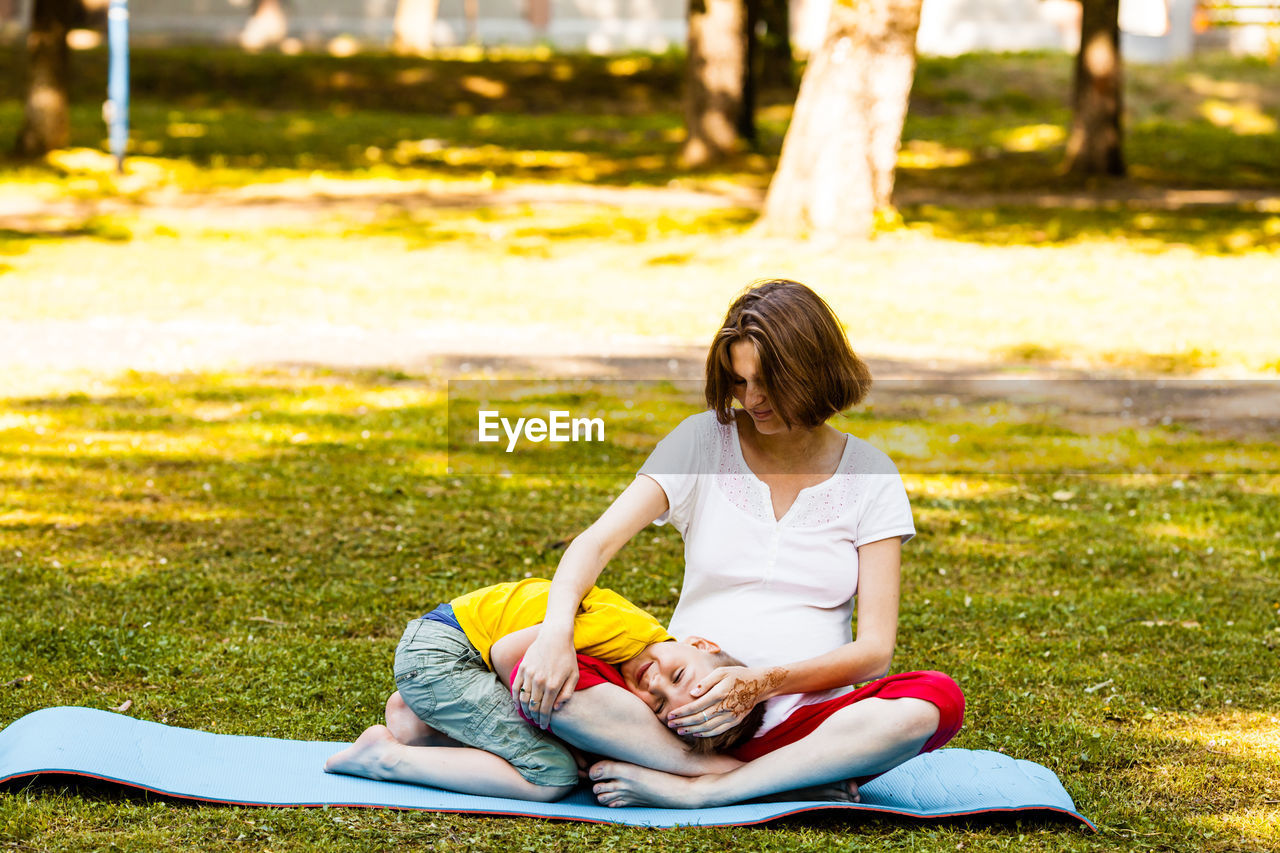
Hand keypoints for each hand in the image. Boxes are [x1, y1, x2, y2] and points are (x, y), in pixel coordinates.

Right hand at [510, 631, 578, 728]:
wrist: (555, 636)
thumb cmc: (567, 656)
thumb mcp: (574, 675)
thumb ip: (567, 693)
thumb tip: (556, 708)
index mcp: (553, 685)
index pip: (546, 709)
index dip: (544, 720)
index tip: (544, 726)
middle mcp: (540, 681)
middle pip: (533, 706)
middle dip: (534, 718)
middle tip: (536, 723)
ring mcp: (529, 674)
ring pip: (523, 699)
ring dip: (524, 710)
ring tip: (528, 716)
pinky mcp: (522, 668)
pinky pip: (515, 687)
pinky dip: (515, 698)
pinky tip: (517, 704)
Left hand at [665, 665, 784, 737]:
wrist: (758, 685)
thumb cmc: (737, 675)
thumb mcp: (721, 671)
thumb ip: (706, 682)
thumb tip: (692, 693)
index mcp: (719, 694)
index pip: (696, 706)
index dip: (682, 712)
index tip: (671, 714)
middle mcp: (724, 707)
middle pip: (699, 719)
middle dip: (683, 722)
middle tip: (670, 724)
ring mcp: (730, 716)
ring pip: (707, 727)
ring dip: (692, 730)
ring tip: (680, 730)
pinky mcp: (735, 721)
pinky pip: (718, 730)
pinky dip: (706, 733)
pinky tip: (696, 732)